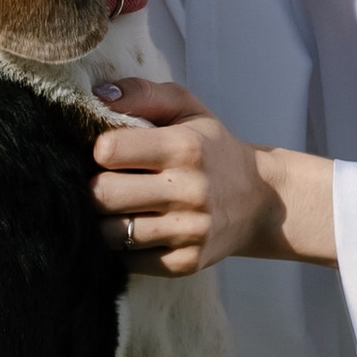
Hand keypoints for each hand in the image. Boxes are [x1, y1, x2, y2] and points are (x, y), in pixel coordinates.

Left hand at [92, 80, 335, 273]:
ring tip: (121, 208)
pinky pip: (128, 261)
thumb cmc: (211, 148)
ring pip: (110, 233)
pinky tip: (138, 229)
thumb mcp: (186, 108)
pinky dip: (124, 247)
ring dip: (106, 220)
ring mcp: (189, 231)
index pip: (108, 150)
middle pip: (101, 195)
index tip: (111, 153)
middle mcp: (189, 190)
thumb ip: (141, 93)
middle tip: (108, 183)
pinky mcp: (186, 263)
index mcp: (185, 147)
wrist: (261, 200)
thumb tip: (97, 96)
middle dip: (95, 187)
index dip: (100, 150)